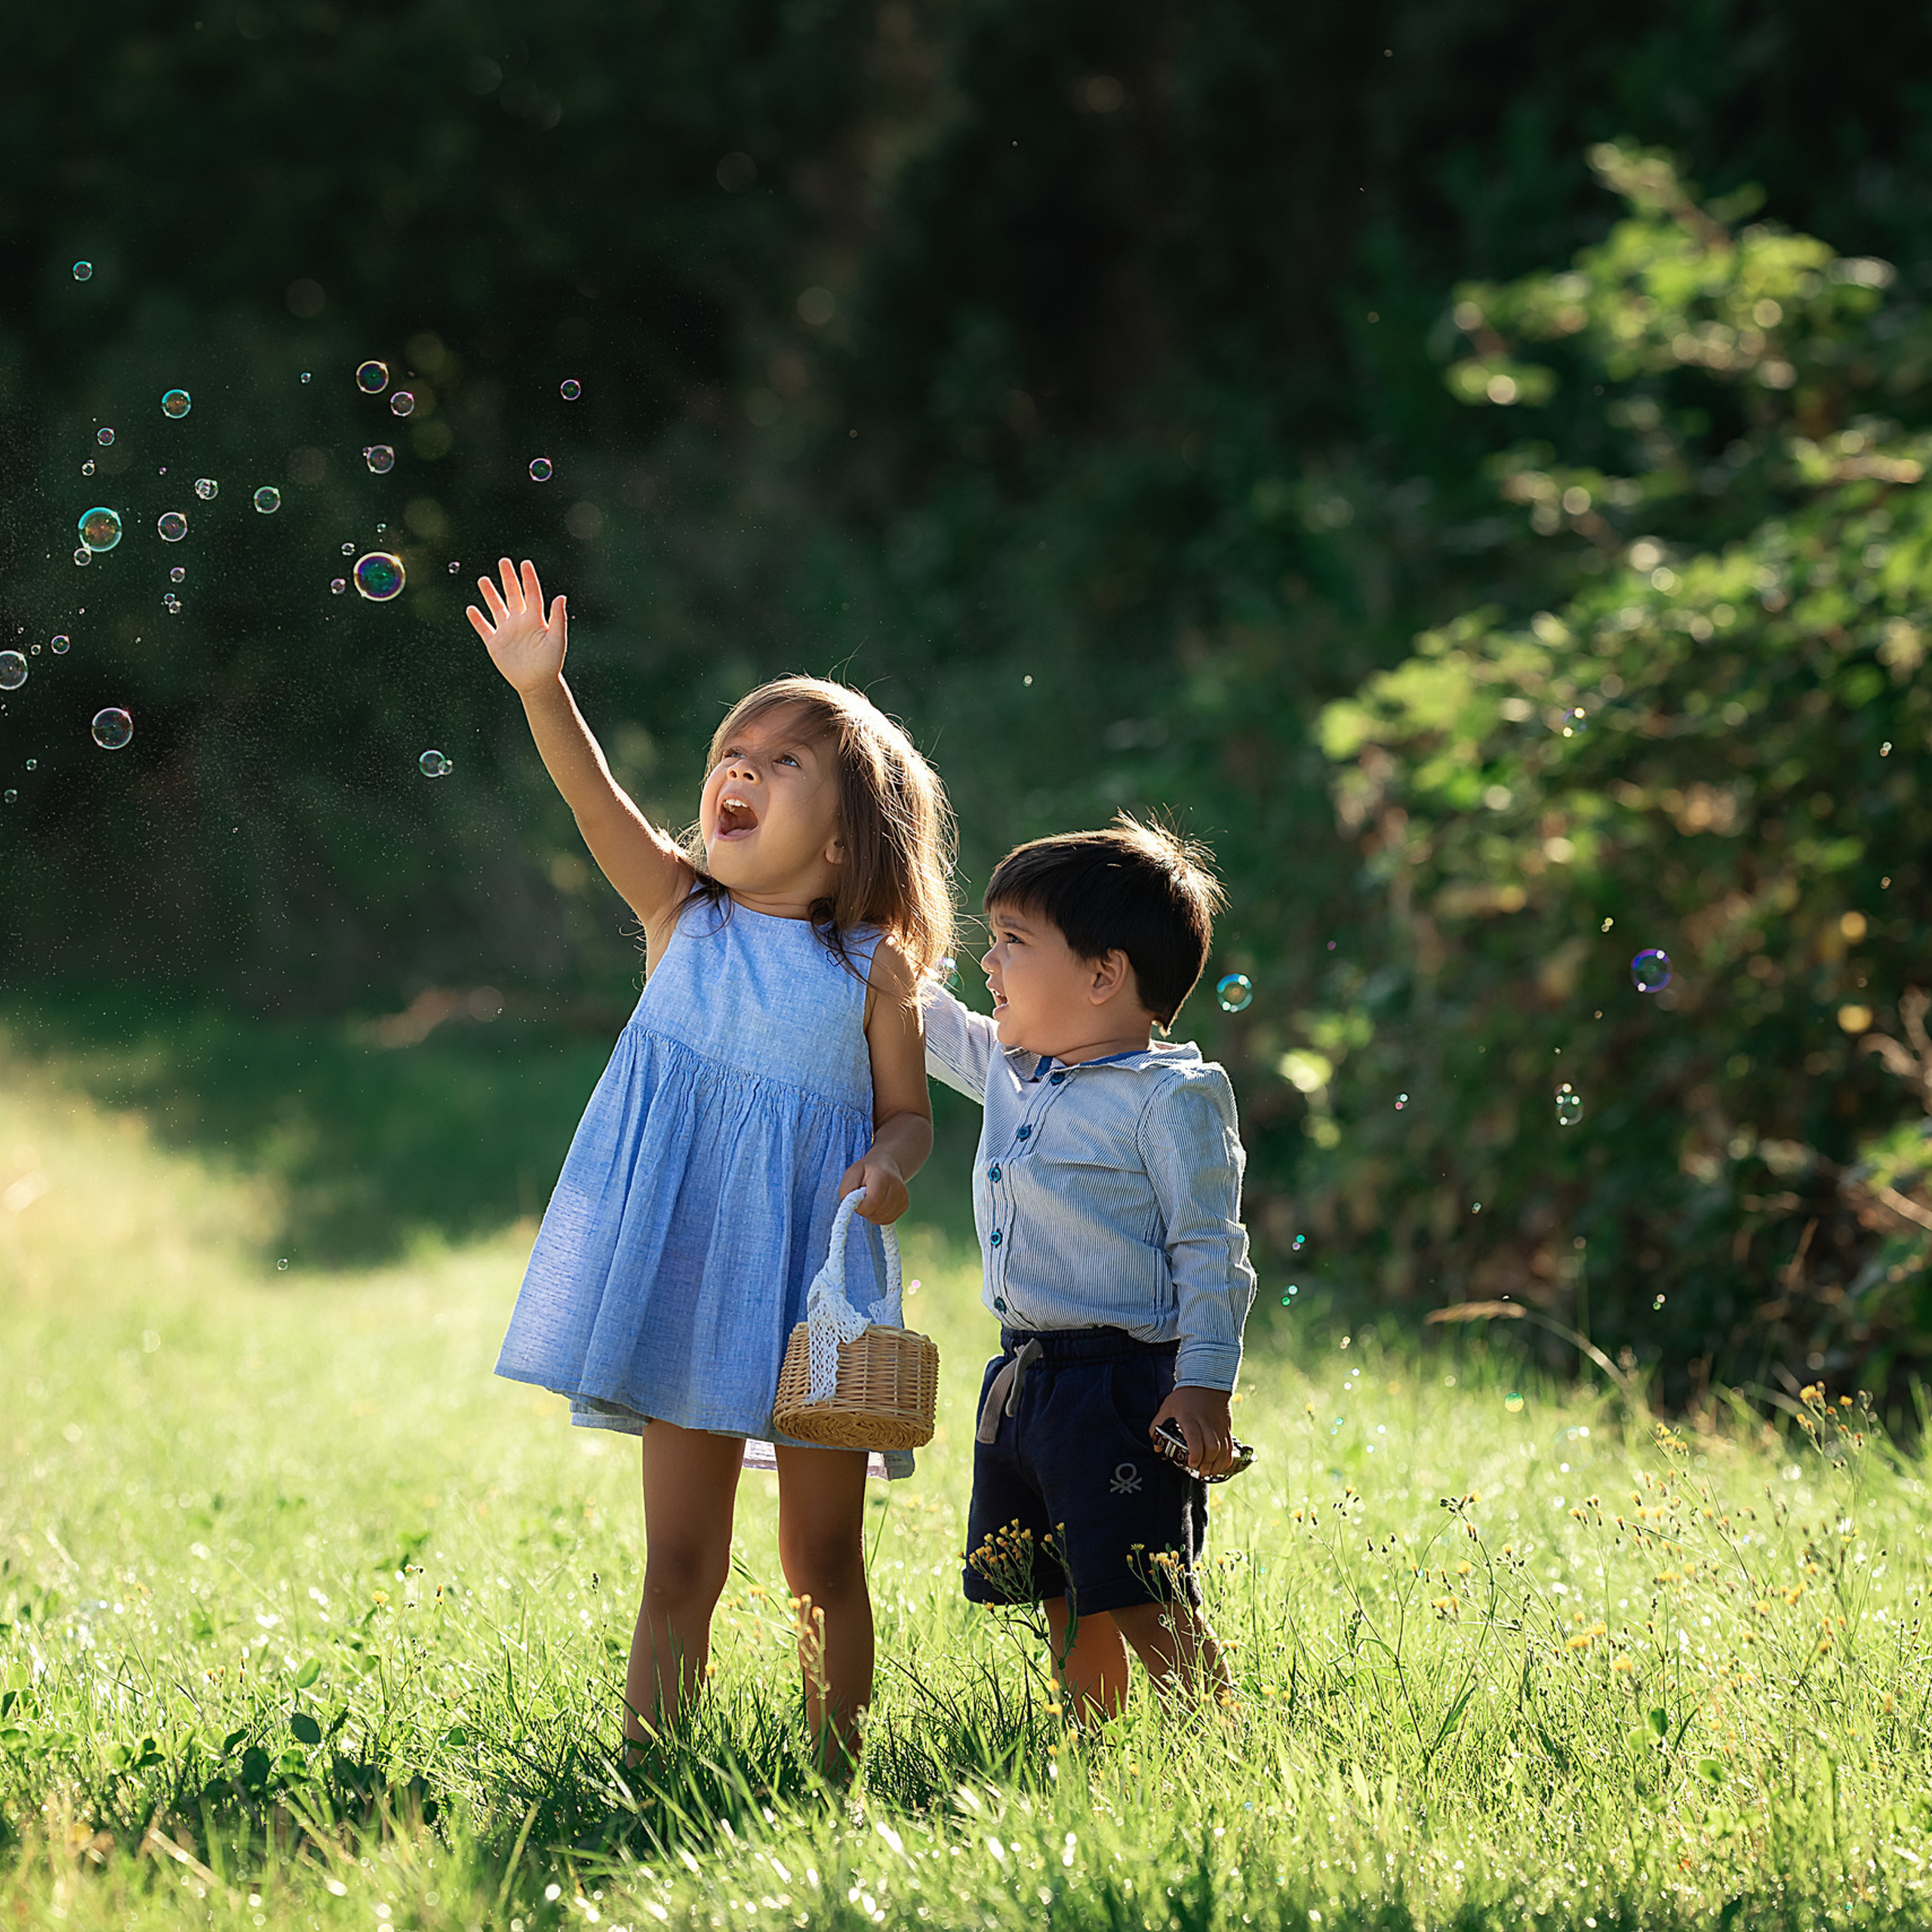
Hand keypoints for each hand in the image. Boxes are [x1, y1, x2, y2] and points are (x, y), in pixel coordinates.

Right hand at [467, 557, 566, 692]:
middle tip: (504, 561)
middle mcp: (520, 622)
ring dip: (490, 594)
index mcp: (536, 619)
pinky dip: (477, 620)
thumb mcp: (557, 639)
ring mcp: (507, 631)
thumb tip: (561, 597)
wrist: (538, 683)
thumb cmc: (551, 663)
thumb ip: (558, 618)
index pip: (531, 593)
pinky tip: (471, 609)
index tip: (525, 563)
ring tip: (483, 579)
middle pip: (513, 595)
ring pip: (496, 608)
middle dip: (508, 578)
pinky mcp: (495, 644)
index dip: (528, 579)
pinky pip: (484, 629)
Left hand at [838, 1152, 908, 1224]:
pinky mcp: (905, 1205)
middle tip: (864, 1197)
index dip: (861, 1206)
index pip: (872, 1202)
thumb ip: (847, 1191)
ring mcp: (903, 1197)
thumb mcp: (851, 1174)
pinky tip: (879, 1203)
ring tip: (872, 1199)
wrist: (887, 1165)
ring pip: (882, 1219)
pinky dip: (879, 1215)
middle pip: (877, 1213)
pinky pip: (887, 1220)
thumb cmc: (866, 1171)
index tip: (857, 1198)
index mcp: (883, 1177)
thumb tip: (852, 1207)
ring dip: (872, 1213)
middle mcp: (897, 1187)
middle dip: (866, 1210)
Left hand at [1150, 1384, 1234, 1477]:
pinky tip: (1219, 1466)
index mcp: (1189, 1418)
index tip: (1191, 1463)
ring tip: (1208, 1472)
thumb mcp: (1166, 1408)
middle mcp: (1206, 1423)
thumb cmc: (1184, 1397)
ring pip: (1223, 1449)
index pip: (1196, 1440)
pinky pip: (1229, 1446)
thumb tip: (1157, 1447)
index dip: (1195, 1456)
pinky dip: (1226, 1459)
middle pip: (1212, 1448)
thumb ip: (1157, 1426)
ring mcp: (1218, 1425)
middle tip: (1199, 1470)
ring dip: (1216, 1464)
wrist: (1207, 1381)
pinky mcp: (1226, 1427)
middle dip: (1206, 1464)